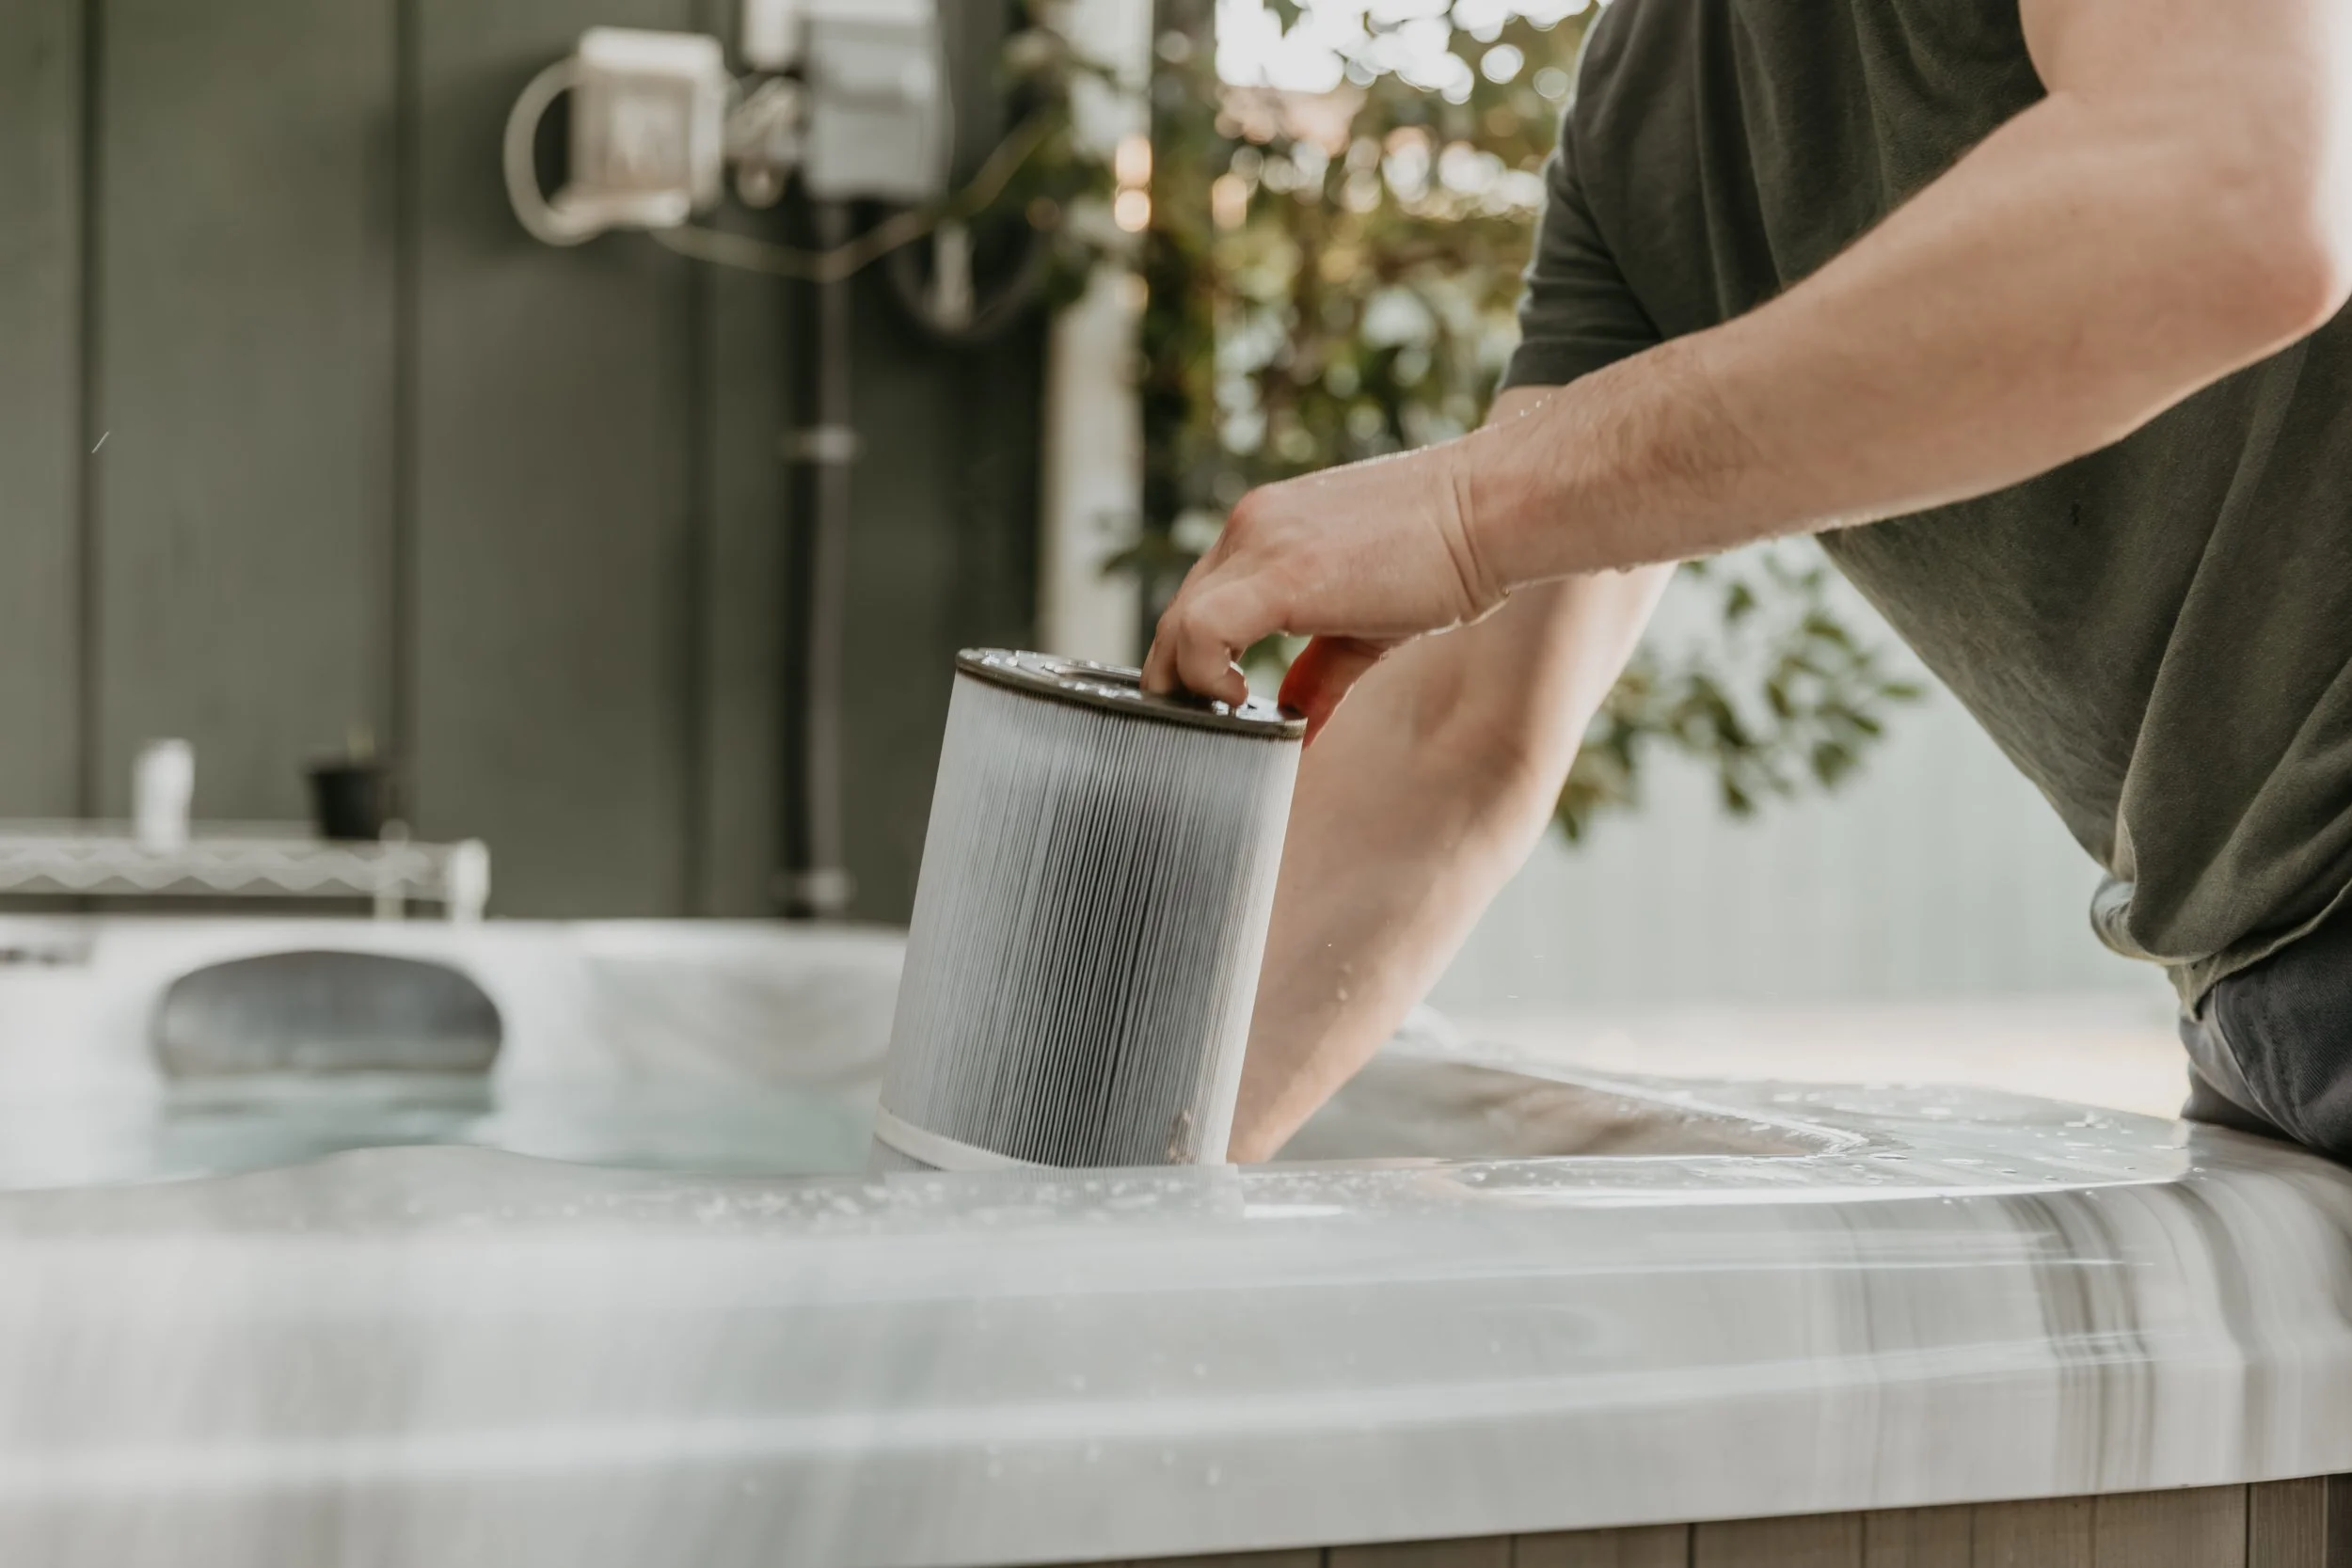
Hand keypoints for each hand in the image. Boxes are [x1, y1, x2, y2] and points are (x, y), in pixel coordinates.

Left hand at [1139, 441, 1507, 738]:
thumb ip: (1318, 674)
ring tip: (1227, 718)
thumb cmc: (1447, 557)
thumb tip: (1295, 731)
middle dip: (1179, 682)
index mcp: (1265, 529)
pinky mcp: (1278, 574)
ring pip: (1174, 625)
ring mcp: (1258, 544)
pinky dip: (1203, 677)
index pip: (1197, 601)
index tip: (1220, 707)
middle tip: (1211, 727)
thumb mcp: (1367, 624)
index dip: (1194, 663)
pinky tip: (1243, 701)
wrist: (1494, 508)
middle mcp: (1250, 527)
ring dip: (1185, 685)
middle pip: (1173, 617)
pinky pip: (1198, 631)